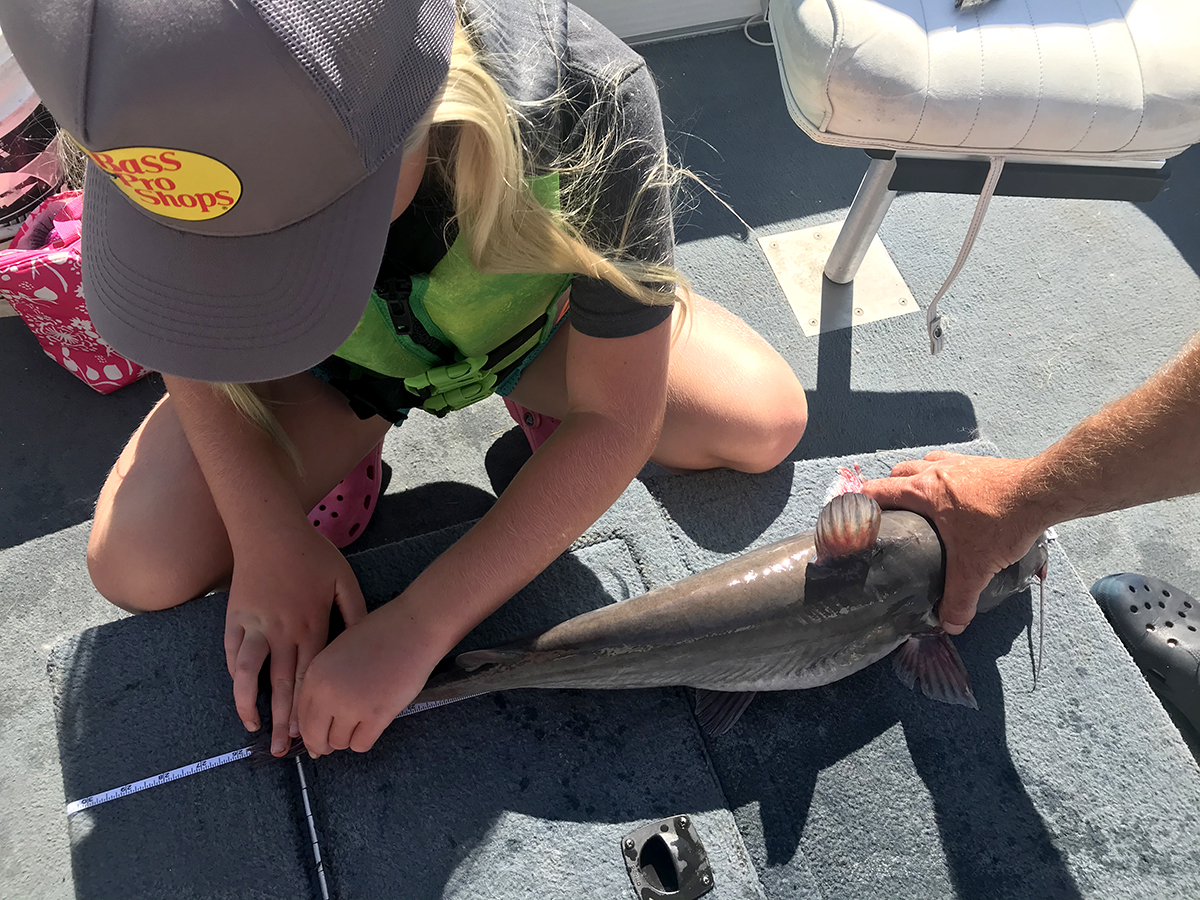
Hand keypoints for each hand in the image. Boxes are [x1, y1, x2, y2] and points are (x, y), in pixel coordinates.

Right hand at [224, 520, 367, 755]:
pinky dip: (235, 677)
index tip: (312, 733)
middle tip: (285, 752)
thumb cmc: (312, 554)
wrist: (269, 529)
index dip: (310, 708)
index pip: (311, 677)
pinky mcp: (235, 618)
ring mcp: (255, 626)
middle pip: (282, 685)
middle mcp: (282, 632)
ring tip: (254, 729)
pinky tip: (241, 695)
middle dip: (284, 722)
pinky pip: (232, 654)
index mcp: (311, 625)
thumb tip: (362, 644)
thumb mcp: (344, 580)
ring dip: (250, 705)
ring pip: (250, 674)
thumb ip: (354, 613)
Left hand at [297, 598, 448, 756]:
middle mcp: (327, 693)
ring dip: (349, 737)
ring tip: (362, 720)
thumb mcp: (338, 653)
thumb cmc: (379, 635)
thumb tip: (318, 722)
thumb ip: (324, 683)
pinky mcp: (376, 715)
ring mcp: (351, 706)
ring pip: (339, 743)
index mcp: (314, 675)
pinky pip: (361, 744)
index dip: (310, 732)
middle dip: (324, 744)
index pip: (301, 718)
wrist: (412, 630)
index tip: (318, 738)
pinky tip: (374, 723)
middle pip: (315, 738)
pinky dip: (366, 739)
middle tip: (337, 739)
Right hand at [861, 451, 1049, 633]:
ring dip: (915, 479)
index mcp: (922, 491)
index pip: (877, 491)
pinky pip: (949, 464)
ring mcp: (957, 463)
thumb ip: (959, 598)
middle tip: (893, 516)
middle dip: (889, 492)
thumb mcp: (975, 567)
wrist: (1042, 492)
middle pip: (897, 473)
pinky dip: (943, 477)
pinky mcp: (979, 463)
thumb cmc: (1000, 522)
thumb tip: (949, 625)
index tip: (855, 519)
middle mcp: (934, 471)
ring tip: (921, 503)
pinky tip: (956, 495)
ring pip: (923, 464)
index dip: (860, 504)